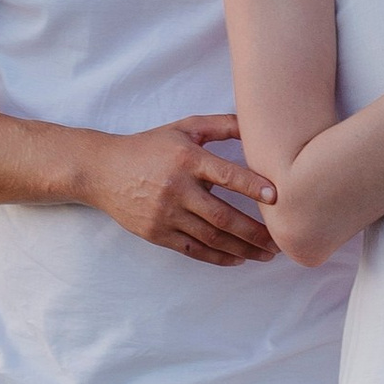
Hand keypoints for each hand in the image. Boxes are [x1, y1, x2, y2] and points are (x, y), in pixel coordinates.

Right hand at [81, 114, 279, 263]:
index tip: (278, 197)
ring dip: (242, 248)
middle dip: (255, 232)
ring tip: (266, 254)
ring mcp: (165, 214)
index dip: (253, 186)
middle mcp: (177, 188)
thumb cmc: (149, 146)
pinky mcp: (156, 233)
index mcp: (186, 158)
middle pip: (222, 216)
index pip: (225, 175)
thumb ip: (220, 125)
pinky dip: (218, 257)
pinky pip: (193, 249)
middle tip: (280, 241)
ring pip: (211, 237)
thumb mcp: (183, 127)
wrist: (102, 170)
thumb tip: (256, 124)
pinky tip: (238, 258)